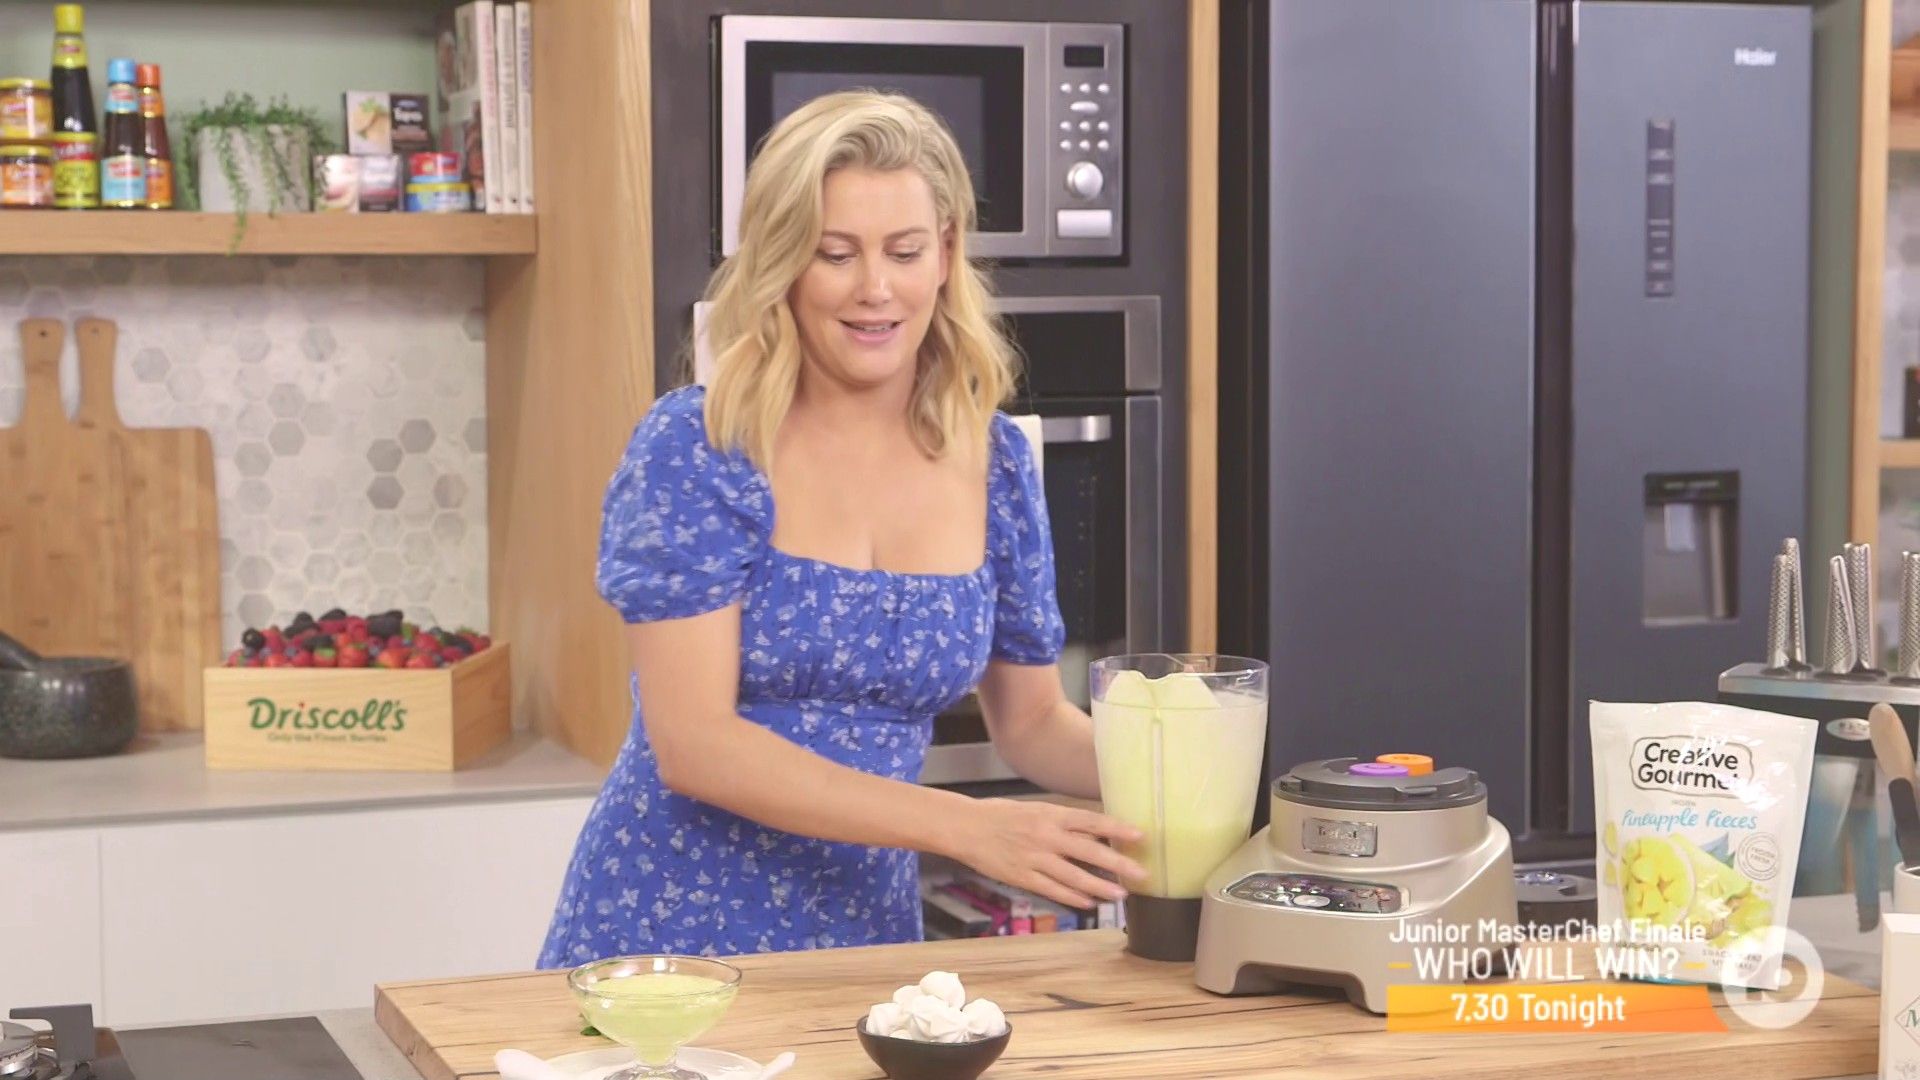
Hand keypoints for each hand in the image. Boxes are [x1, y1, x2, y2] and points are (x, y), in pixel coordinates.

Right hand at [947, 798, 1147, 909]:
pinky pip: (1052, 890)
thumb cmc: (1002, 815)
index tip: (1140, 836)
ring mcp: (1034, 858)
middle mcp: (1046, 836)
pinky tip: (1089, 903)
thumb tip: (1094, 832)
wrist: (966, 827)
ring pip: (1074, 877)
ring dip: (1100, 887)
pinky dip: (1072, 898)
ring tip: (1120, 895)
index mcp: (1050, 814)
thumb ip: (1063, 822)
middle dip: (1118, 864)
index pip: (1091, 820)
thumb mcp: (1035, 810)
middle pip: (1089, 851)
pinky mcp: (1022, 877)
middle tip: (1142, 874)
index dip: (1117, 828)